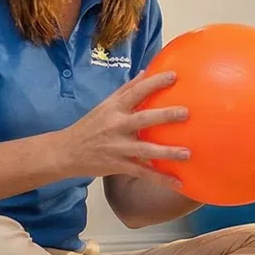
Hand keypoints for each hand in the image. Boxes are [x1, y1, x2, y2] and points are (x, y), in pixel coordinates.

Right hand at [59, 71, 189, 188]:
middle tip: (186, 113)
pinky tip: (178, 182)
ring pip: (145, 149)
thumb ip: (126, 90)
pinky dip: (160, 178)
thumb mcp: (105, 105)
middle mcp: (116, 126)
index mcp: (114, 108)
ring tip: (187, 153)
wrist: (66, 152)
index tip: (173, 76)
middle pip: (144, 119)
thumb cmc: (90, 126)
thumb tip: (146, 71)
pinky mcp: (118, 165)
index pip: (136, 91)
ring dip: (167, 152)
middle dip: (165, 116)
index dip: (154, 83)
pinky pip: (142, 172)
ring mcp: (117, 147)